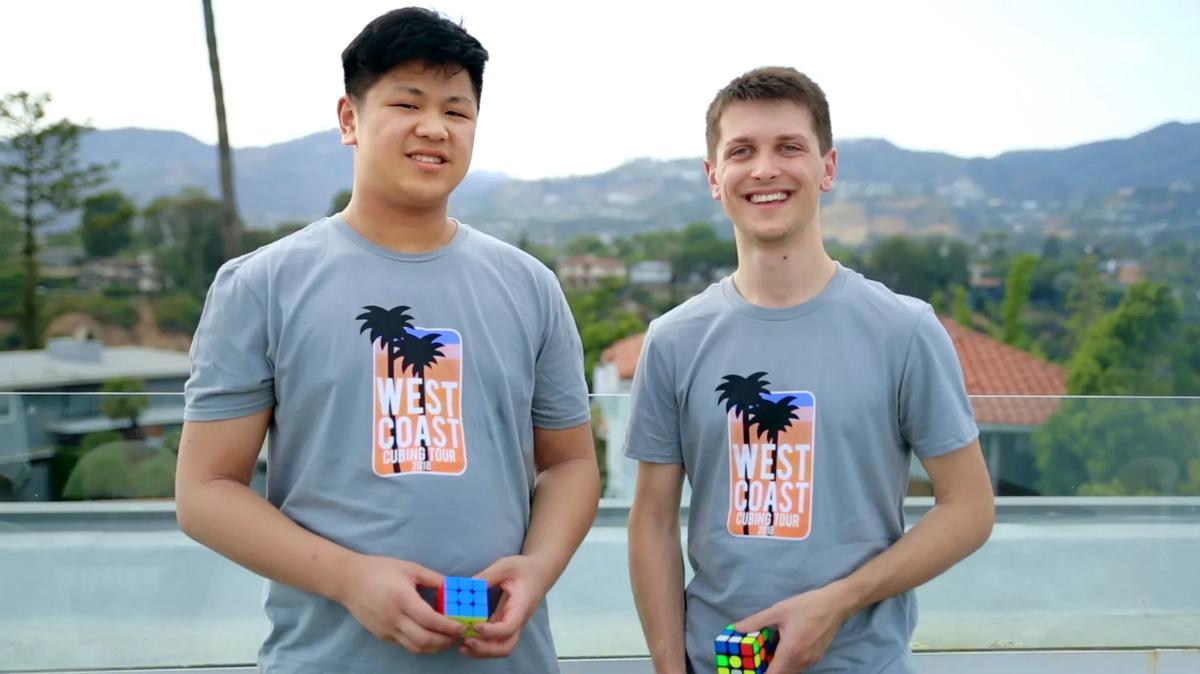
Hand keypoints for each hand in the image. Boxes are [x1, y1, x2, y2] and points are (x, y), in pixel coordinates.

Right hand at [335, 555, 465, 653]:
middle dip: (445, 641)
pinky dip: (420, 645)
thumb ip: (433, 579)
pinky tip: (429, 637)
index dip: (449, 627)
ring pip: (415, 647)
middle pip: (425, 639)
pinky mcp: (381, 635)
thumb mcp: (410, 568)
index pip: (431, 620)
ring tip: (447, 640)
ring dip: (434, 647)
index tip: (462, 627)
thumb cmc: (380, 569)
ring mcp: (387, 629)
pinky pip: (404, 644)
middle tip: (458, 636)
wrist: (348, 580)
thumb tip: (454, 586)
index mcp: (403, 599)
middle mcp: (394, 618)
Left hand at [460, 554, 554, 657]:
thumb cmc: (524, 569)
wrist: (540, 573)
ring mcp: (513, 626)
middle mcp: (518, 621)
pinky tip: (467, 641)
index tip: (474, 625)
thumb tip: (465, 587)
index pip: (508, 627)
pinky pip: (497, 642)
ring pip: (502, 648)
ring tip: (462, 646)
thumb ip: (486, 577)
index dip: (491, 631)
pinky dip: (483, 646)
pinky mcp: (506, 626)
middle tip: (466, 640)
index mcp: (520, 607)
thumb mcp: (505, 566)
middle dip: (485, 649)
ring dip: (483, 651)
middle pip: (506, 647)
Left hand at [734, 584, 853, 673]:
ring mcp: (811, 660)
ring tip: (767, 654)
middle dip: (768, 671)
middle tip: (756, 661)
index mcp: (790, 651)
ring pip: (791, 672)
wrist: (836, 604)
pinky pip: (800, 666)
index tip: (750, 670)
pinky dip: (789, 663)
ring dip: (779, 667)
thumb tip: (736, 628)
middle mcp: (802, 661)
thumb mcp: (778, 611)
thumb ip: (756, 622)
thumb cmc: (806, 606)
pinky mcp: (817, 657)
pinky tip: (783, 649)